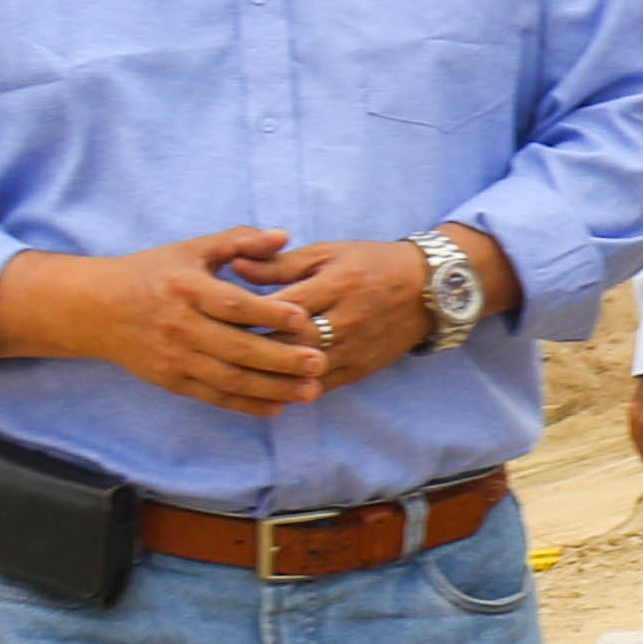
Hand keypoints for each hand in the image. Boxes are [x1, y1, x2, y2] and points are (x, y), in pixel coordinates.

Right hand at [0, 231, 333, 411]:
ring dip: (272, 388)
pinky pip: (214, 396)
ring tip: (310, 391)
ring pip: (229, 378)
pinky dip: (246, 405)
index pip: (233, 305)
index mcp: (186, 289)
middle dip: (281, 358)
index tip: (304, 319)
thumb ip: (238, 242)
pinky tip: (277, 406)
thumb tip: (283, 236)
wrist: (98, 309)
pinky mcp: (172, 380)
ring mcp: (175, 358)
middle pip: (236, 348)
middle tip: (319, 362)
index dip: (269, 313)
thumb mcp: (192, 249)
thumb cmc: (154, 273)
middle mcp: (180, 326)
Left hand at [228, 233, 438, 393]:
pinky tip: (265, 390)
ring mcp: (355, 349)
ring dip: (267, 374)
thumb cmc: (371, 263)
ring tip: (232, 372)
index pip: (283, 307)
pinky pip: (321, 386)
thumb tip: (234, 267)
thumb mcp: (328, 253)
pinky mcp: (360, 369)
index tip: (215, 317)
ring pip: (304, 369)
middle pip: (291, 341)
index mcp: (337, 285)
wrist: (427, 289)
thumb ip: (280, 264)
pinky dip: (291, 390)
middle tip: (215, 349)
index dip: (247, 315)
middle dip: (251, 347)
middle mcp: (346, 320)